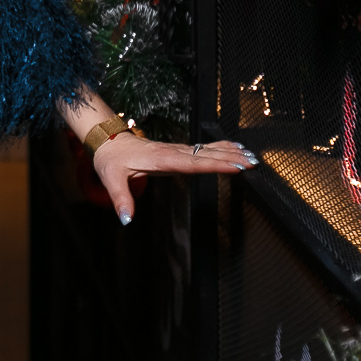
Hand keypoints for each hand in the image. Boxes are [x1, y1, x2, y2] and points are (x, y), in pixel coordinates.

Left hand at [91, 135, 256, 224]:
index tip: (233, 166)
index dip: (213, 164)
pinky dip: (220, 147)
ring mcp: (175, 150)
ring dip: (229, 152)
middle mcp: (171, 152)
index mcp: (160, 159)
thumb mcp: (111, 180)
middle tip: (252, 162)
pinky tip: (234, 146)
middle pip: (205, 155)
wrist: (109, 141)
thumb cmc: (111, 160)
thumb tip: (127, 219)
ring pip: (206, 149)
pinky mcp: (177, 150)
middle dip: (230, 158)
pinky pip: (202, 148)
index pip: (191, 163)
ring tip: (251, 155)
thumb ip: (121, 199)